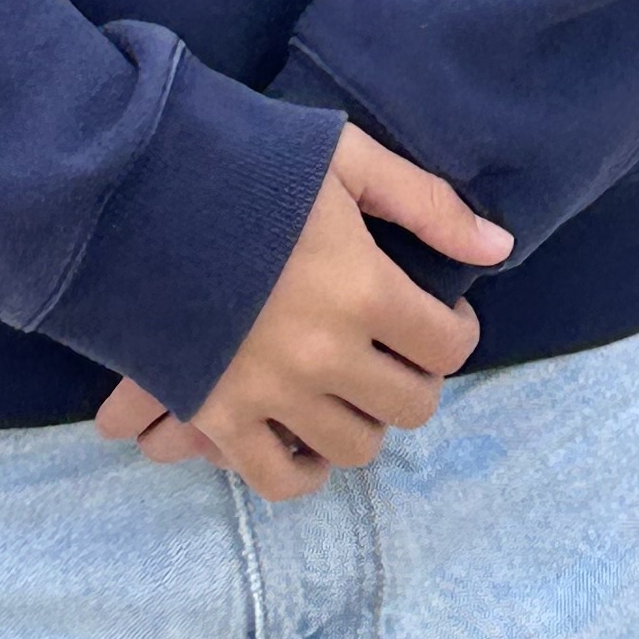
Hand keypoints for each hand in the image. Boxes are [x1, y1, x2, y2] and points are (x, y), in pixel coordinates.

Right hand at [95, 120, 511, 499]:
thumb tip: (499, 248)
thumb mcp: (347, 160)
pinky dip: (304, 468)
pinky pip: (279, 479)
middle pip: (408, 407)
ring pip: (353, 448)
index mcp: (363, 288)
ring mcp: (270, 393)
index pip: (447, 346)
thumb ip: (427, 205)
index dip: (456, 332)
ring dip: (366, 421)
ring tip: (355, 387)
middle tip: (400, 352)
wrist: (139, 193)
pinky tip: (310, 436)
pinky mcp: (218, 416)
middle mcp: (326, 354)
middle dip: (416, 380)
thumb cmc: (249, 165)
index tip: (442, 316)